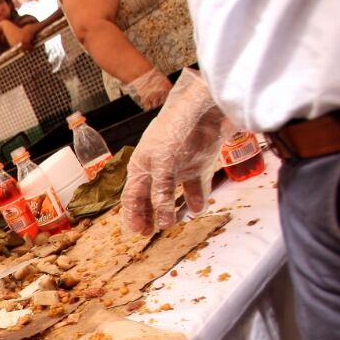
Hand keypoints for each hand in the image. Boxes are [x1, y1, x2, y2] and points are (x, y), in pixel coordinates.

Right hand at [120, 69, 226, 235]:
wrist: (207, 106)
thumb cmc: (177, 128)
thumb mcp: (164, 162)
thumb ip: (162, 191)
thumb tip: (162, 221)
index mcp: (141, 165)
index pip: (132, 196)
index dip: (133, 214)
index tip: (138, 232)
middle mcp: (157, 167)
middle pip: (150, 196)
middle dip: (151, 214)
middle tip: (153, 232)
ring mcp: (178, 165)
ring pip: (172, 193)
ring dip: (172, 209)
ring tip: (174, 223)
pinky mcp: (198, 163)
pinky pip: (195, 185)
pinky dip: (196, 197)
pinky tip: (197, 208)